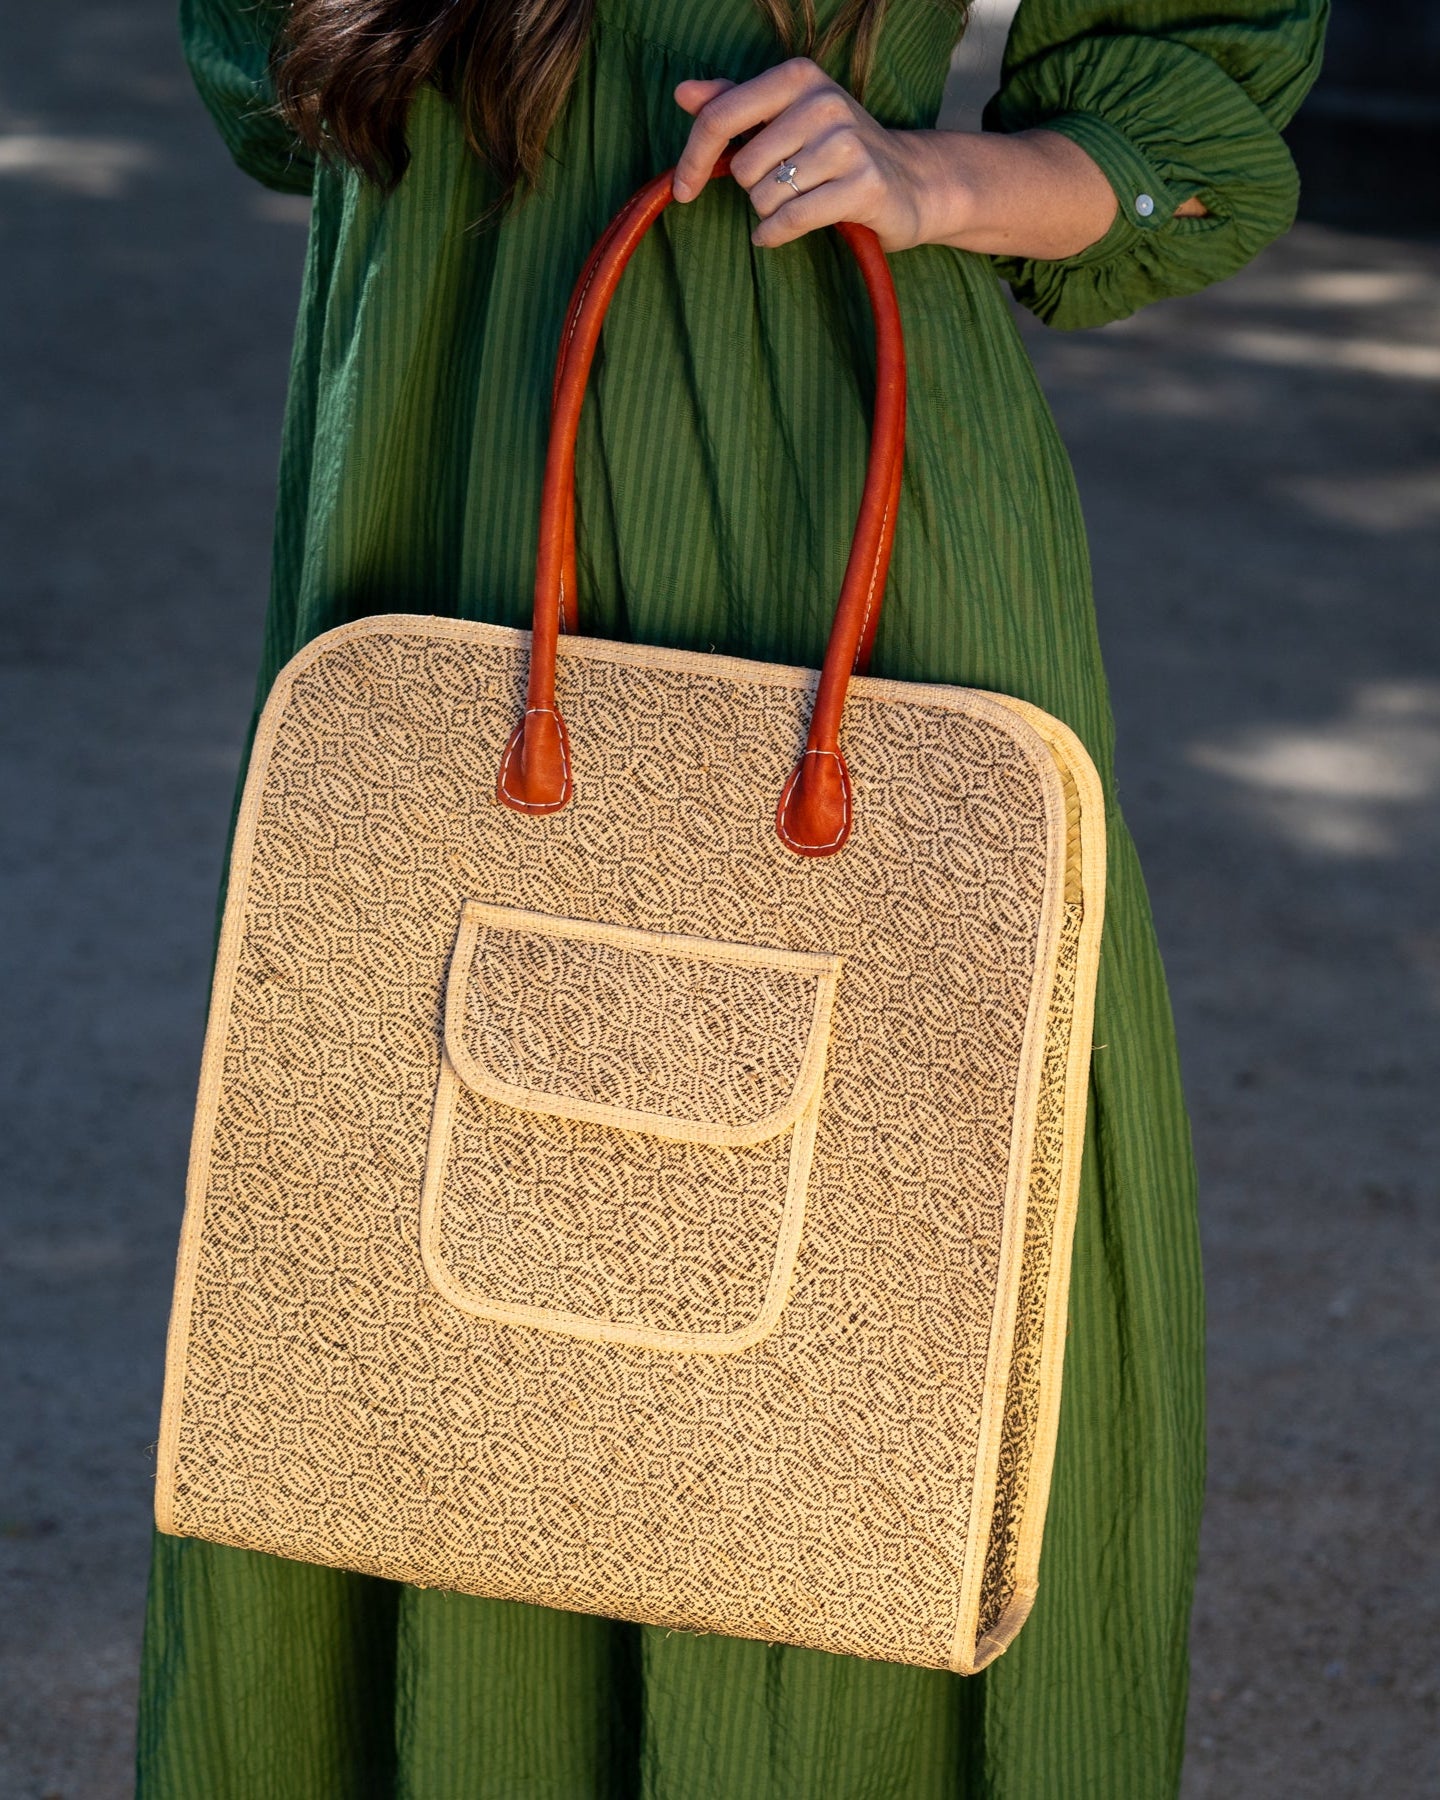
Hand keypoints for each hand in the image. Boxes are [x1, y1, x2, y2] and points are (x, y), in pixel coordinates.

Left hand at [673, 60, 930, 252]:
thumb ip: (735, 104)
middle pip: (743, 167)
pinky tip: (776, 234)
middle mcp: (822, 102)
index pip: (720, 117)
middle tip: (785, 187)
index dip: (693, 158)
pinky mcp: (862, 185)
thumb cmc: (838, 152)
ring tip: (800, 202)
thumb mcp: (787, 118)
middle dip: (754, 189)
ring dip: (770, 212)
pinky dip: (775, 235)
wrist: (912, 180)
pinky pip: (791, 220)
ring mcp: (846, 143)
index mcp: (798, 78)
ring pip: (766, 196)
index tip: (683, 189)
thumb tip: (683, 93)